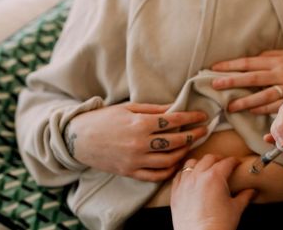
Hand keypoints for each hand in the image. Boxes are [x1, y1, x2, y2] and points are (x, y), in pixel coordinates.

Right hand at [67, 102, 207, 181]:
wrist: (78, 138)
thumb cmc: (103, 119)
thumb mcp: (128, 108)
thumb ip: (153, 109)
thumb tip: (175, 107)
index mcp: (139, 124)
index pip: (173, 121)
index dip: (191, 117)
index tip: (203, 115)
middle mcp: (139, 143)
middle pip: (175, 141)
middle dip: (193, 135)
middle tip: (203, 130)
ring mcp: (135, 160)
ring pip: (169, 160)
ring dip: (184, 152)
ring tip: (190, 145)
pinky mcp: (130, 172)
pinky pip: (155, 175)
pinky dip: (169, 170)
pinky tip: (176, 162)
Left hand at [171, 155, 255, 229]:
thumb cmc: (218, 225)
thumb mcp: (236, 209)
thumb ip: (245, 196)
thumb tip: (252, 191)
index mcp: (215, 177)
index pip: (227, 162)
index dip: (234, 161)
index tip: (238, 163)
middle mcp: (198, 176)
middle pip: (209, 158)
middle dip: (218, 159)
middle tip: (224, 164)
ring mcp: (184, 183)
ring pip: (191, 163)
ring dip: (200, 163)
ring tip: (206, 168)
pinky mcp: (175, 192)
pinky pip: (179, 176)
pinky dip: (186, 174)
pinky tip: (190, 178)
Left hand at [211, 50, 282, 113]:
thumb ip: (270, 56)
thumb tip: (251, 59)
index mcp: (276, 60)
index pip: (249, 62)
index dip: (231, 65)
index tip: (215, 68)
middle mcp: (280, 73)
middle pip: (252, 78)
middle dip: (232, 81)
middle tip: (215, 85)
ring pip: (263, 95)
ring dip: (246, 101)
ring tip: (231, 107)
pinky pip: (277, 106)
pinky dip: (264, 110)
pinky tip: (252, 111)